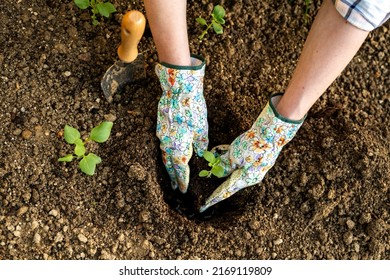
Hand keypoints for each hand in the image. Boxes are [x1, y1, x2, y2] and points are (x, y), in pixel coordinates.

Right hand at [156, 55, 207, 192]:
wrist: (178, 89)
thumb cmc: (193, 109)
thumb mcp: (202, 129)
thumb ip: (201, 145)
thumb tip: (200, 154)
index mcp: (179, 146)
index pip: (180, 169)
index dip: (182, 180)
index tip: (184, 190)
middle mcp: (168, 143)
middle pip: (170, 165)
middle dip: (173, 177)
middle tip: (176, 187)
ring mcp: (162, 135)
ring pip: (164, 155)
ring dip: (169, 166)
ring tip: (172, 175)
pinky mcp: (160, 127)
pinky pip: (162, 145)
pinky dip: (166, 154)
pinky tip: (168, 154)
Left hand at [199, 93, 304, 211]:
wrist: (272, 131)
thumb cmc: (254, 145)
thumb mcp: (235, 156)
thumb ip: (225, 166)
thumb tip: (219, 173)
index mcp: (246, 179)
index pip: (226, 191)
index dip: (214, 198)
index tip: (204, 206)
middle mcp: (250, 176)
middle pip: (229, 178)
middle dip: (217, 176)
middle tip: (205, 182)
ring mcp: (254, 167)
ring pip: (233, 167)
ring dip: (222, 163)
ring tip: (210, 160)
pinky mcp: (256, 158)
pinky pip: (239, 160)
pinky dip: (229, 156)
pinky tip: (219, 150)